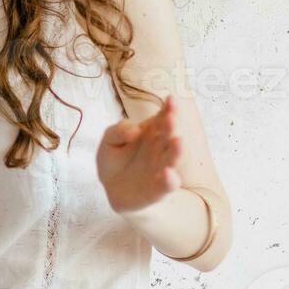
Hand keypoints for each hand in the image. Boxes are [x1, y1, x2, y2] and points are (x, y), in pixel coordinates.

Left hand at [96, 94, 182, 214]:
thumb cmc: (115, 159)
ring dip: (177, 150)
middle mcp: (161, 148)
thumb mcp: (109, 140)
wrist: (113, 189)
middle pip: (170, 135)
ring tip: (178, 141)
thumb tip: (136, 130)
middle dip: (172, 126)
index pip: (163, 118)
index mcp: (152, 132)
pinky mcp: (159, 189)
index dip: (169, 108)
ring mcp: (163, 167)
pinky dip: (170, 180)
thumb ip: (118, 131)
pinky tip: (167, 173)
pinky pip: (168, 184)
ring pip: (173, 158)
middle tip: (171, 118)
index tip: (171, 99)